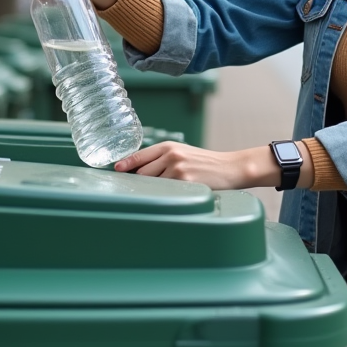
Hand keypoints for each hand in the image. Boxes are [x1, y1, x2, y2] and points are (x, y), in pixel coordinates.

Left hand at [114, 142, 281, 190]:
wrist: (230, 167)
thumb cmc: (205, 163)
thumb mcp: (184, 153)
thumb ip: (163, 158)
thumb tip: (139, 171)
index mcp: (170, 147)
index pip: (140, 155)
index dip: (126, 164)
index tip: (116, 170)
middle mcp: (171, 156)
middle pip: (142, 171)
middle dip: (136, 181)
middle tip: (131, 190)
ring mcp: (177, 170)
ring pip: (151, 183)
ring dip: (149, 191)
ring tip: (151, 197)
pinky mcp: (185, 183)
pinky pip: (165, 192)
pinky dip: (162, 197)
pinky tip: (164, 199)